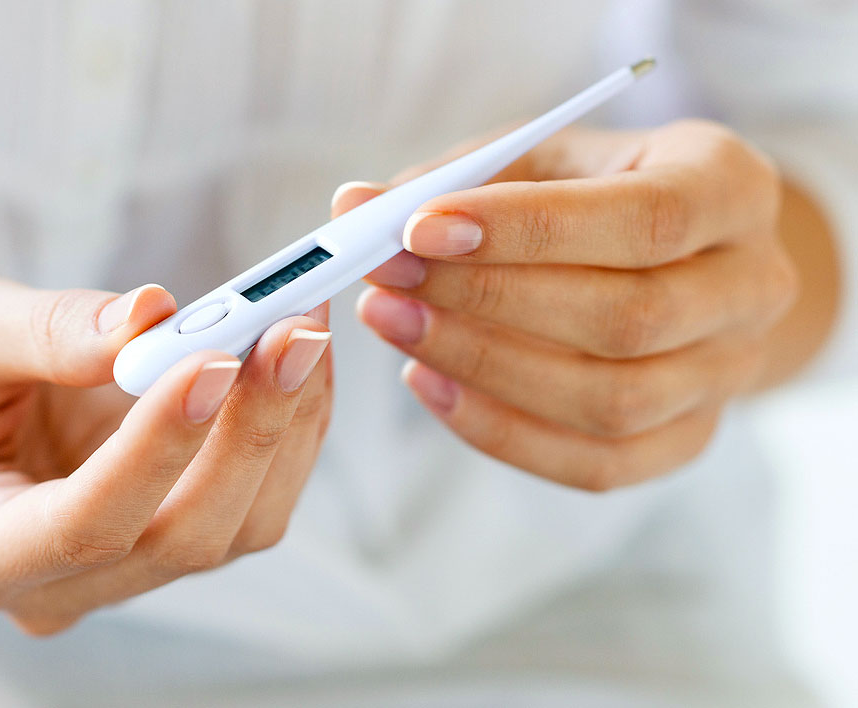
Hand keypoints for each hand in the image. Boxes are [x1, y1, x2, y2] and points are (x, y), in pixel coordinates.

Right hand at [0, 259, 331, 633]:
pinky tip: (296, 354)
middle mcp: (58, 580)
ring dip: (286, 423)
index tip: (215, 358)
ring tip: (303, 324)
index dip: (160, 448)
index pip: (87, 526)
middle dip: (251, 430)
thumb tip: (156, 316)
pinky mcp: (166, 523)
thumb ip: (50, 331)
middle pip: (184, 536)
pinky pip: (251, 493)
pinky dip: (287, 423)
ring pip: (237, 523)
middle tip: (293, 329)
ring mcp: (120, 562)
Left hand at [335, 120, 796, 490]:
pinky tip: (430, 383)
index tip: (417, 228)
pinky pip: (596, 464)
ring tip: (393, 325)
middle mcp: (751, 286)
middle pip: (627, 319)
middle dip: (487, 303)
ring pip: (611, 402)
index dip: (527, 231)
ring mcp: (728, 375)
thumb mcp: (541, 160)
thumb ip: (456, 182)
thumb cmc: (597, 195)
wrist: (678, 259)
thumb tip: (352, 207)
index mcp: (732, 187)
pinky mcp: (687, 439)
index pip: (644, 219)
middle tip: (384, 281)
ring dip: (482, 368)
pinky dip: (501, 432)